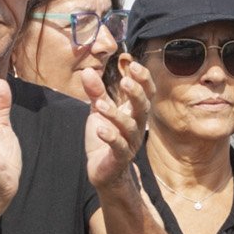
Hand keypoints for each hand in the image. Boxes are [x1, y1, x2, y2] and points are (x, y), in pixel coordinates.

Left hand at [82, 58, 148, 191]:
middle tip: (125, 81)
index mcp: (134, 112)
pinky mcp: (120, 157)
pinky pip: (119, 147)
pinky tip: (100, 129)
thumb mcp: (98, 111)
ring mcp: (130, 142)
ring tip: (100, 104)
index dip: (143, 79)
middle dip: (136, 93)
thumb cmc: (104, 138)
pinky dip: (111, 137)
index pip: (146, 92)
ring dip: (115, 114)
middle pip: (143, 107)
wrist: (102, 169)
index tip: (133, 65)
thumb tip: (88, 70)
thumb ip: (96, 92)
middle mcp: (136, 126)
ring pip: (129, 126)